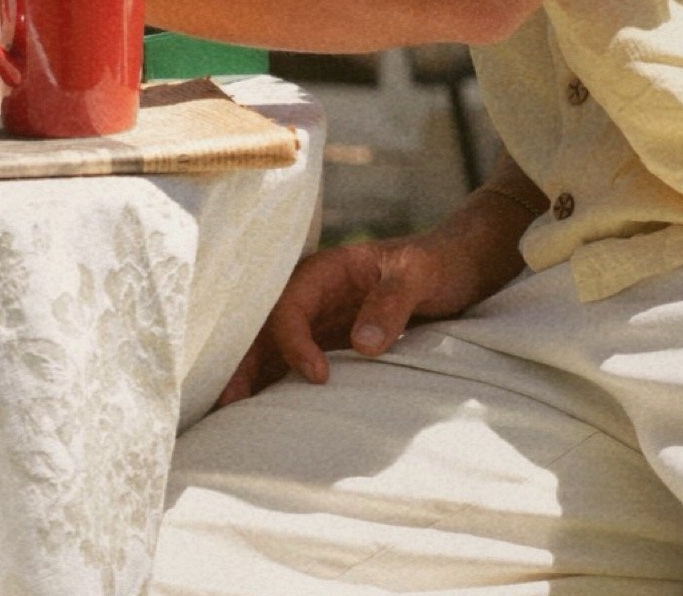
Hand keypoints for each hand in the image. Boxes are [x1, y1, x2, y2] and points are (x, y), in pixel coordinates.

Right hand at [215, 182, 536, 405]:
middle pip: (265, 326)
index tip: (317, 376)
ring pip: (271, 348)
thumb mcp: (419, 275)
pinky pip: (292, 364)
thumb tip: (363, 343)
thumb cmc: (437, 265)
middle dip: (242, 360)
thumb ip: (391, 303)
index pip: (290, 303)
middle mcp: (313, 297)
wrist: (457, 271)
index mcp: (326, 270)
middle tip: (225, 402)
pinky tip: (256, 414)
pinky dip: (272, 385)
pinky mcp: (329, 346)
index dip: (293, 339)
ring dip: (250, 376)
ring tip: (228, 415)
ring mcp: (318, 323)